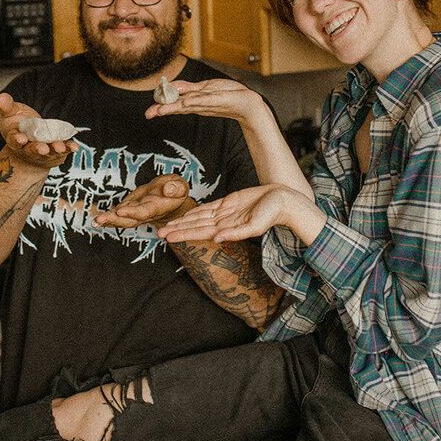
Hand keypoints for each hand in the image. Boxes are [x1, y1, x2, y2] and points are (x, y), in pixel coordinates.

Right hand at [0, 93, 76, 169]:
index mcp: (15, 139)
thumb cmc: (19, 128)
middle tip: (42, 148)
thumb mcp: (10, 114)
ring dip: (54, 149)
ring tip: (59, 146)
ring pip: (49, 151)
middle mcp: (29, 148)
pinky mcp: (57, 151)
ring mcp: (44, 151)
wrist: (29, 145)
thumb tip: (1, 97)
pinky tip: (75, 147)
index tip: (21, 138)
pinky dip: (69, 148)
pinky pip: (64, 149)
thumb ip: (6, 106)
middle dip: (37, 149)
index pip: (14, 140)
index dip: (17, 139)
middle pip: (32, 150)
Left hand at [92, 174, 192, 229]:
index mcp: (157, 208)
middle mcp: (145, 213)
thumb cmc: (176, 190)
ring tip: (95, 221)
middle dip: (114, 220)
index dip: (132, 212)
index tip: (121, 211)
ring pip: (122, 219)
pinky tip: (97, 220)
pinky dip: (108, 218)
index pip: (143, 211)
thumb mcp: (181, 185)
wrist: (171, 199)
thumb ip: (176, 187)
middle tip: (100, 219)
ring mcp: (136, 212)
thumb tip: (168, 189)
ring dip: (108, 221)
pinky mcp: (130, 208)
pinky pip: (118, 215)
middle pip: (129, 220)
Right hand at [144, 78, 269, 126]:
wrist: (247, 103)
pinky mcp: (217, 99)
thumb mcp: (204, 88)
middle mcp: (198, 104)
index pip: (174, 103)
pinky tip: (184, 102)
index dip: (161, 106)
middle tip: (149, 114)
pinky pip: (204, 100)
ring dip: (173, 107)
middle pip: (177, 107)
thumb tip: (170, 86)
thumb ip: (187, 88)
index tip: (149, 112)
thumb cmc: (227, 94)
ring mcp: (207, 103)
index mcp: (194, 101)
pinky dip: (194, 101)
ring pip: (187, 105)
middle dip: (162, 110)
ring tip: (160, 110)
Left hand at [158, 184, 325, 244]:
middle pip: (194, 226)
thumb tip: (217, 239)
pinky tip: (184, 215)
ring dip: (182, 221)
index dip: (182, 234)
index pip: (199, 232)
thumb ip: (236, 233)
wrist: (283, 201)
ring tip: (166, 226)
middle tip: (157, 233)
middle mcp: (222, 222)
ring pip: (198, 217)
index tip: (167, 237)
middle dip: (176, 230)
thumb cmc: (273, 214)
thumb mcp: (256, 225)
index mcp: (226, 228)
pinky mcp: (228, 203)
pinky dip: (195, 212)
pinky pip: (208, 208)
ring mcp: (224, 213)